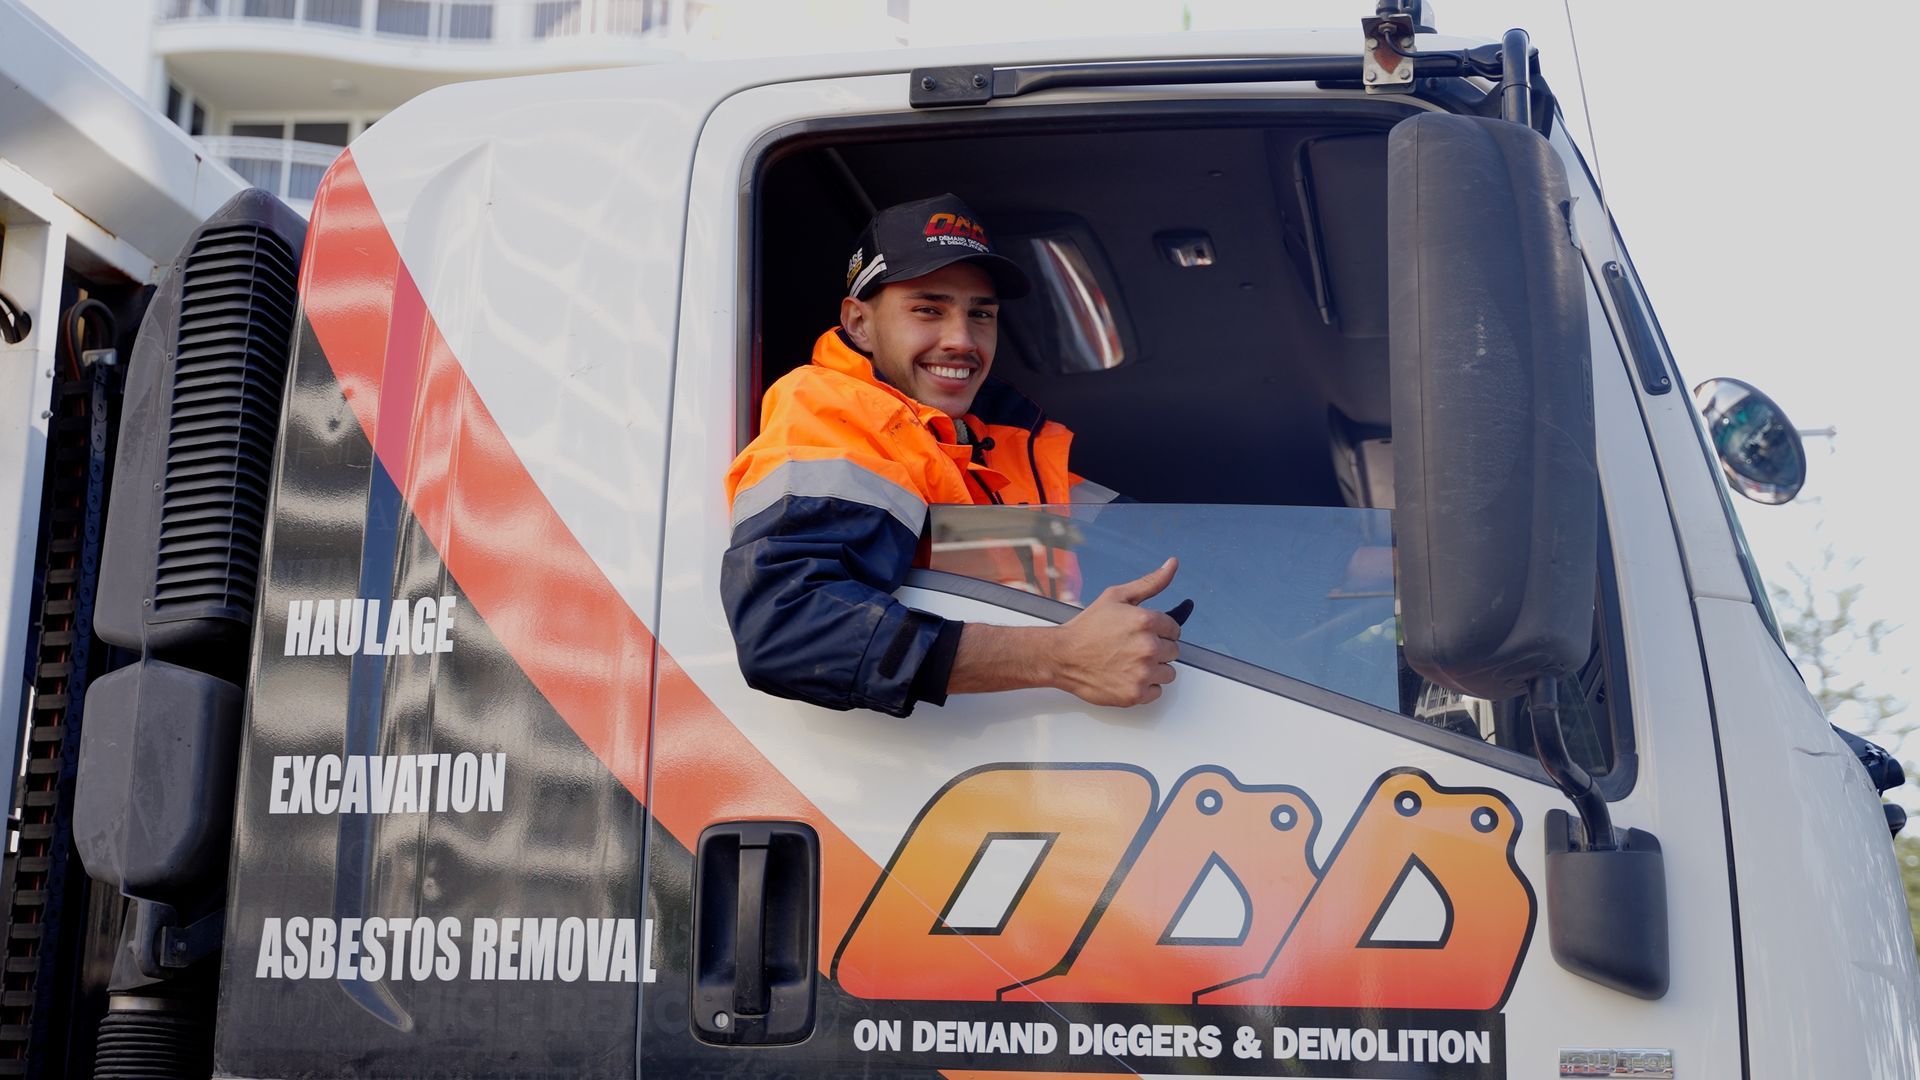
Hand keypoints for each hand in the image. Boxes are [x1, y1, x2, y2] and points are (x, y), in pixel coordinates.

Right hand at [1050, 558, 1181, 705]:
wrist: (1062, 656)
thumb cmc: (1086, 628)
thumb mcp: (1116, 596)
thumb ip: (1150, 582)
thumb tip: (1172, 564)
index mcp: (1146, 621)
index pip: (1174, 629)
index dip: (1159, 631)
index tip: (1143, 633)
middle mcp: (1148, 648)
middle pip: (1173, 651)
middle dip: (1156, 648)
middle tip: (1132, 647)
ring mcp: (1143, 673)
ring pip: (1168, 673)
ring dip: (1154, 669)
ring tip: (1130, 662)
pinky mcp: (1136, 694)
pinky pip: (1157, 691)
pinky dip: (1145, 687)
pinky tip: (1128, 676)